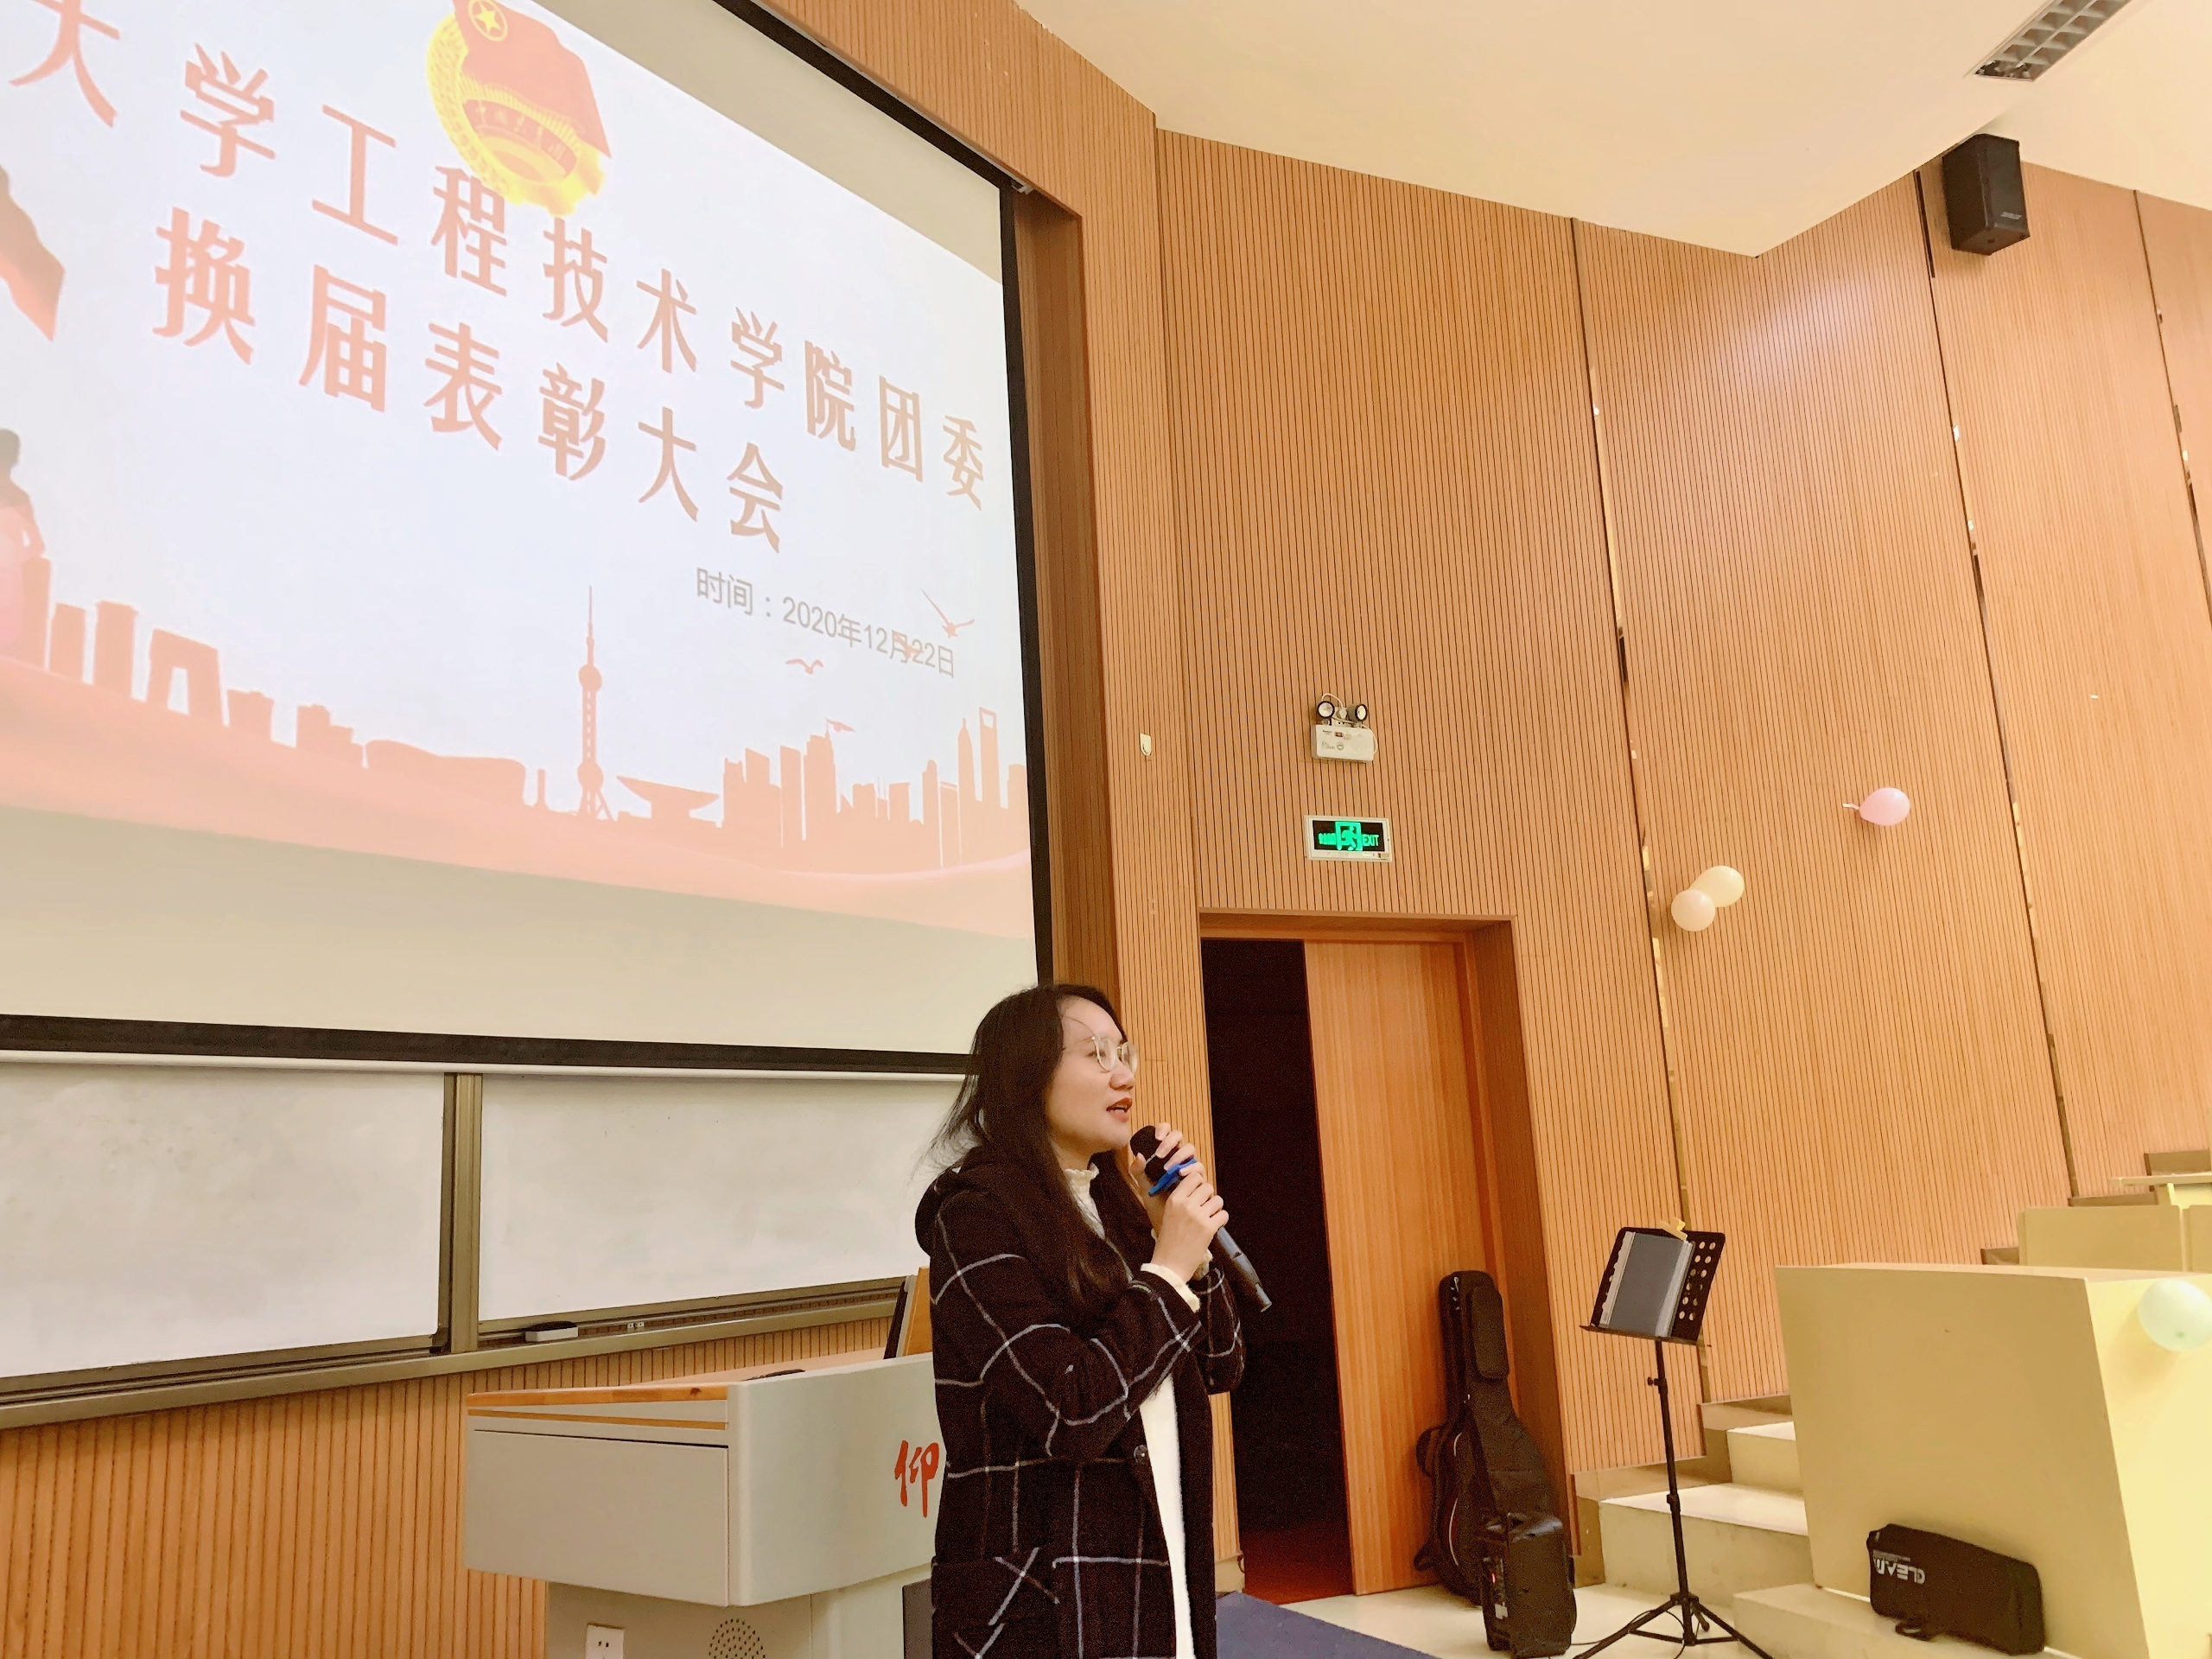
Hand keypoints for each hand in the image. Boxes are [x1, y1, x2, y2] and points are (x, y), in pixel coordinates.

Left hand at [1133, 1123, 1195, 1231]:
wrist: (1166, 1221)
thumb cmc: (1155, 1202)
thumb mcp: (1144, 1186)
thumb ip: (1138, 1171)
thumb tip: (1139, 1155)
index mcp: (1166, 1155)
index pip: (1167, 1135)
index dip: (1164, 1130)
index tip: (1157, 1137)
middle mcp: (1179, 1158)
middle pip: (1181, 1139)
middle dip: (1171, 1143)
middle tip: (1160, 1154)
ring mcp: (1190, 1168)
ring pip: (1191, 1152)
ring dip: (1179, 1156)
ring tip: (1169, 1168)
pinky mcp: (1198, 1179)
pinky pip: (1199, 1168)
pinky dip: (1191, 1168)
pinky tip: (1182, 1174)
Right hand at [1149, 1168, 1226, 1282]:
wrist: (1169, 1265)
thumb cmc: (1167, 1241)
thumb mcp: (1168, 1214)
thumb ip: (1181, 1200)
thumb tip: (1197, 1189)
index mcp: (1174, 1199)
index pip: (1194, 1177)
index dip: (1199, 1184)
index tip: (1198, 1193)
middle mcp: (1186, 1204)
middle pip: (1207, 1187)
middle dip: (1208, 1197)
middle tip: (1203, 1208)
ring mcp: (1198, 1216)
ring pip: (1218, 1200)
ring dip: (1215, 1208)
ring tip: (1208, 1218)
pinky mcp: (1209, 1228)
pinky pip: (1223, 1215)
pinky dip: (1221, 1220)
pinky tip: (1213, 1226)